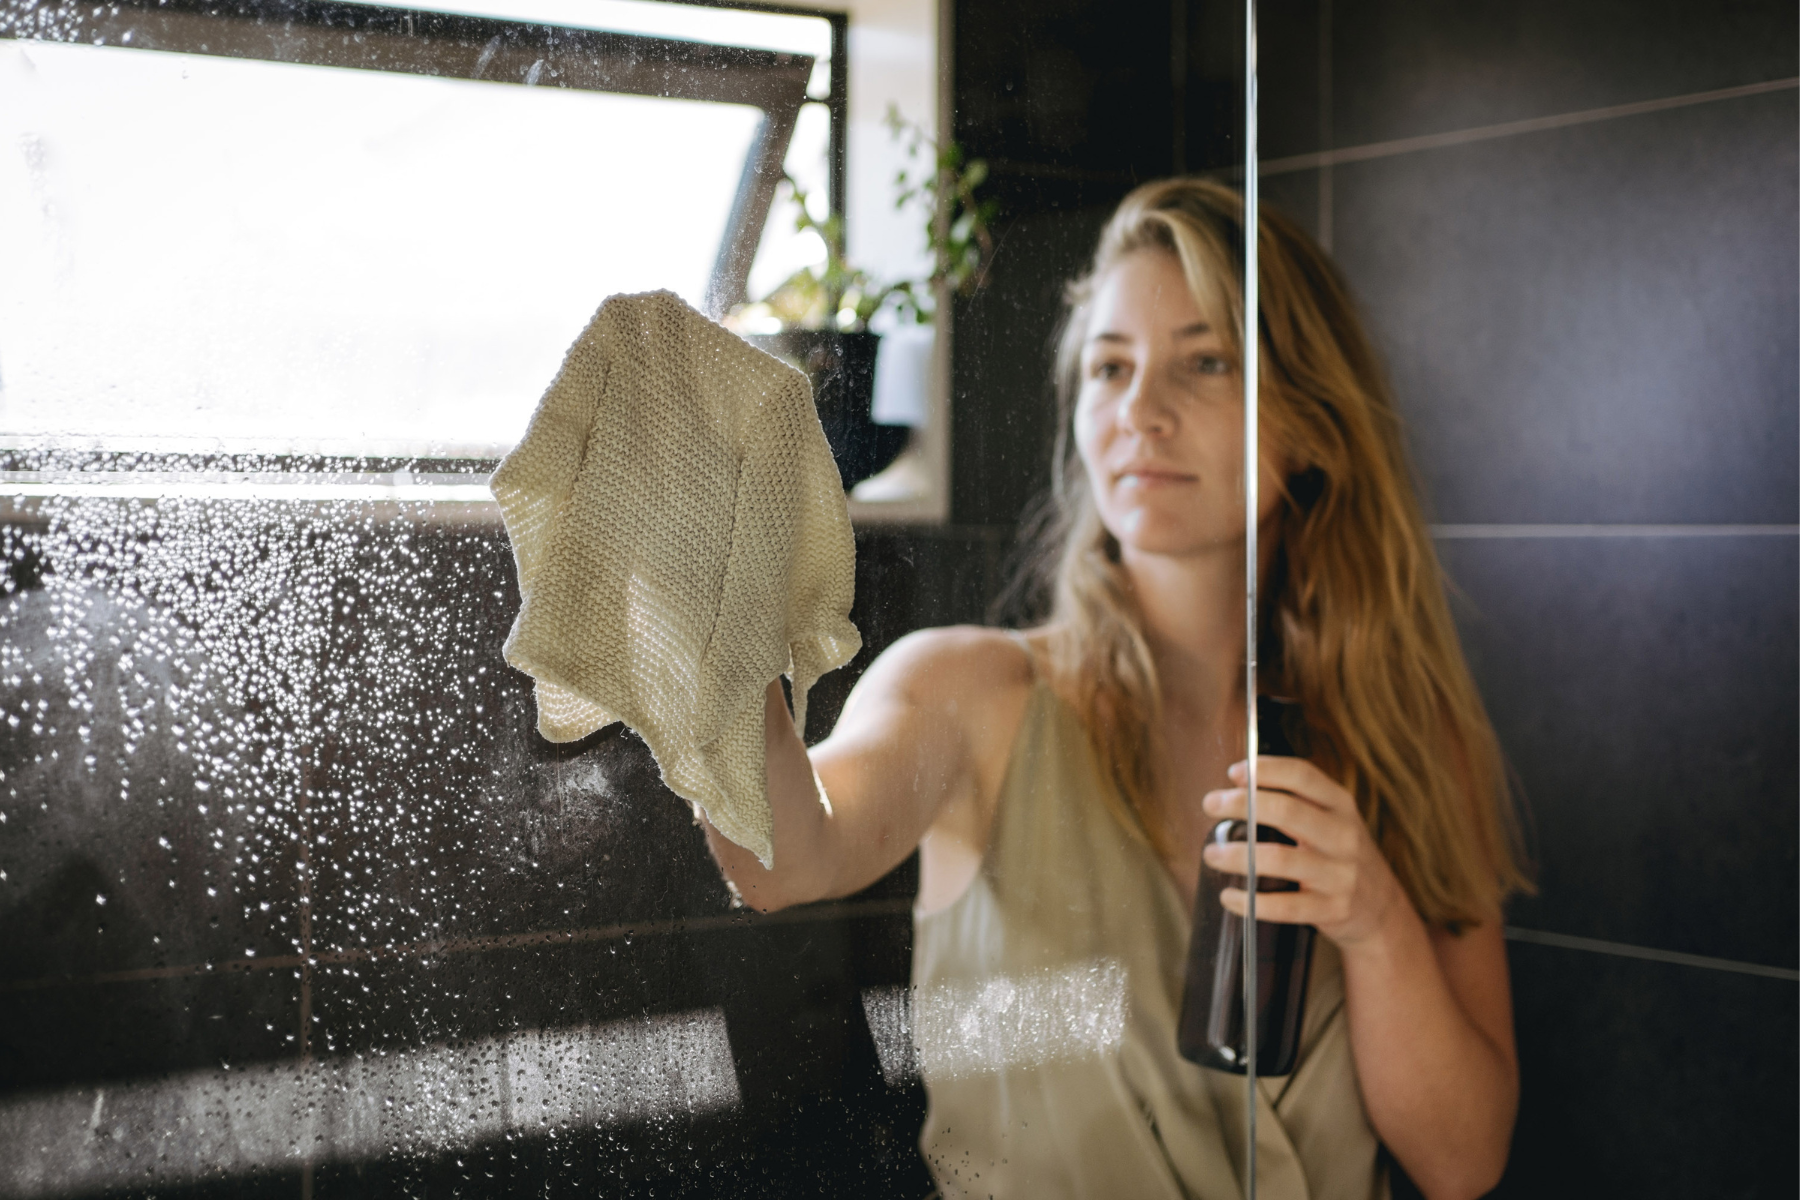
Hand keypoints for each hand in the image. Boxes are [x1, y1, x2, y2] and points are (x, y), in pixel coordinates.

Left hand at [1201, 757, 1409, 947]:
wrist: (1381, 909)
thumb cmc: (1338, 856)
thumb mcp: (1331, 820)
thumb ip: (1295, 802)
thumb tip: (1237, 785)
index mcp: (1341, 805)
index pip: (1303, 775)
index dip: (1266, 770)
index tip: (1233, 773)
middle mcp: (1344, 835)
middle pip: (1287, 811)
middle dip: (1241, 804)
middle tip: (1210, 804)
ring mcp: (1341, 874)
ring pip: (1280, 859)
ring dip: (1237, 855)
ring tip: (1211, 854)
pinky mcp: (1333, 909)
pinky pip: (1285, 906)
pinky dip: (1250, 903)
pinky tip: (1229, 896)